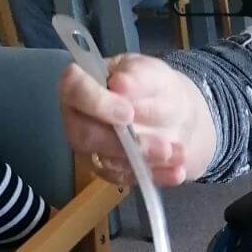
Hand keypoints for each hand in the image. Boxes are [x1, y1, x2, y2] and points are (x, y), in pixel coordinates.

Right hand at [59, 54, 215, 186]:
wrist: (173, 116)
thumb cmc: (154, 87)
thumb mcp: (153, 73)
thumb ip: (138, 77)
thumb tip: (120, 84)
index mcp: (82, 84)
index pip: (73, 91)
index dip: (97, 104)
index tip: (128, 113)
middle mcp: (78, 118)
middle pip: (85, 136)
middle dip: (125, 143)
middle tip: (163, 145)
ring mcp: (91, 148)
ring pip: (108, 162)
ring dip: (145, 161)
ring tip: (178, 154)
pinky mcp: (108, 170)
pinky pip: (125, 178)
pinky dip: (154, 176)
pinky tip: (176, 171)